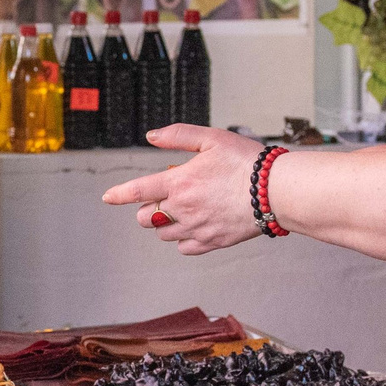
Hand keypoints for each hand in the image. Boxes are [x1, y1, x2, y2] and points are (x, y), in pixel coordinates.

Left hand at [99, 124, 264, 253]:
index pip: (137, 191)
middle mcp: (183, 209)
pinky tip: (194, 226)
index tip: (108, 197)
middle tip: (165, 196)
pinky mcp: (212, 242)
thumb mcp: (211, 138)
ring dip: (164, 223)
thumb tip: (151, 136)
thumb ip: (177, 137)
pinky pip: (184, 248)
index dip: (118, 194)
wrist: (277, 190)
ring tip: (183, 209)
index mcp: (179, 183)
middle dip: (147, 208)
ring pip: (163, 234)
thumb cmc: (246, 161)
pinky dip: (183, 239)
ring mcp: (197, 229)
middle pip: (145, 218)